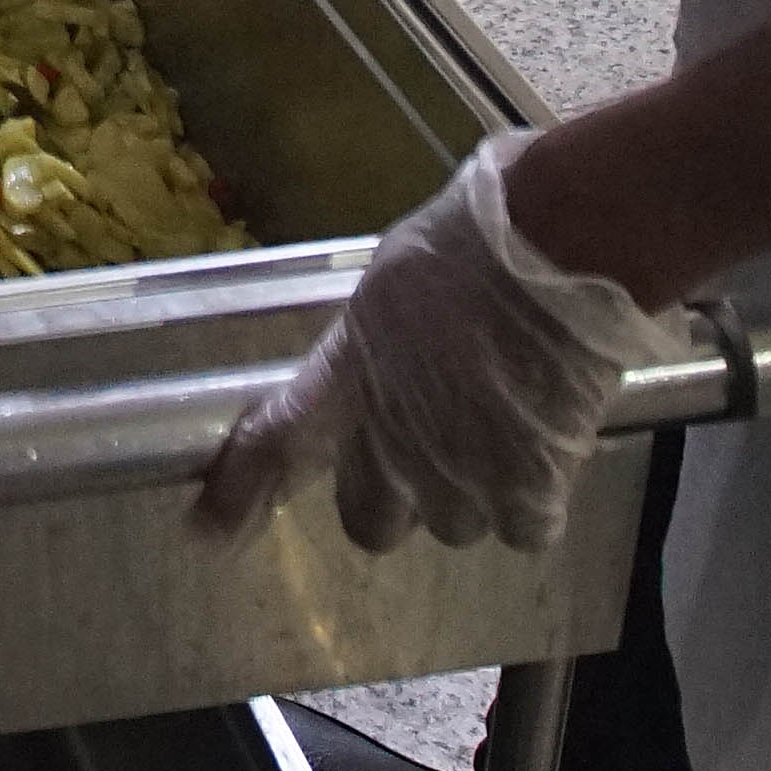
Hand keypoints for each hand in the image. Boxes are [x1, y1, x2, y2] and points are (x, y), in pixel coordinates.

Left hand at [190, 129, 675, 553]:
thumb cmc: (481, 235)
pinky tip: (548, 445)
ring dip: (473, 492)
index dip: (238, 494)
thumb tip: (390, 353)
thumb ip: (381, 340)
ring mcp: (459, 472)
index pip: (277, 442)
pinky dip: (533, 499)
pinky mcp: (528, 489)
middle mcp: (393, 439)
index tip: (207, 534)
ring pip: (454, 524)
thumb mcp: (398, 278)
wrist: (563, 247)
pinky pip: (523, 527)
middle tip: (429, 451)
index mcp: (350, 372)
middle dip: (393, 498)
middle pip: (370, 522)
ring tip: (506, 428)